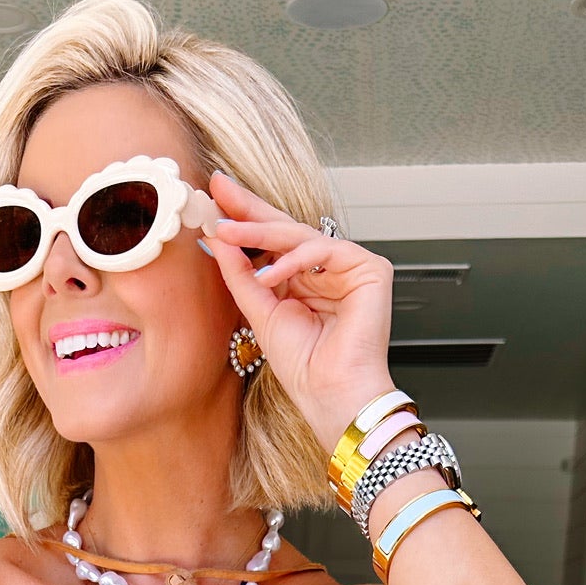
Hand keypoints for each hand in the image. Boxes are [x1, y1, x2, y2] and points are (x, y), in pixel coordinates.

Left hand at [202, 170, 396, 455]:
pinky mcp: (370, 269)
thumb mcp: (259, 312)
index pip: (273, 242)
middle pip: (287, 229)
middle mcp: (327, 270)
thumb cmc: (304, 367)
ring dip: (260, 231)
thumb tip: (218, 238)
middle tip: (220, 188)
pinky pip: (324, 249)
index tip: (215, 198)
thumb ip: (240, 274)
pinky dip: (293, 260)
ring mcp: (349, 268)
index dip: (245, 219)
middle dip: (251, 208)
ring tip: (228, 231)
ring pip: (301, 235)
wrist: (330, 395)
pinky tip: (268, 275)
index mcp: (304, 281)